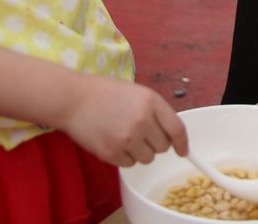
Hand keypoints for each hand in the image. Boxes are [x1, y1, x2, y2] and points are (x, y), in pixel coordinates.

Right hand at [62, 75, 188, 166]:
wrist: (73, 99)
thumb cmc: (105, 93)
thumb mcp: (138, 93)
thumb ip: (156, 112)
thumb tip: (172, 136)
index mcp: (151, 102)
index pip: (177, 129)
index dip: (183, 143)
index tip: (183, 151)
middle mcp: (142, 121)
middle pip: (163, 147)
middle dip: (155, 143)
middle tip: (139, 132)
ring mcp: (127, 139)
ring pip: (147, 158)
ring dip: (139, 152)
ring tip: (123, 135)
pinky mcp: (111, 153)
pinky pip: (129, 164)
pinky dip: (123, 157)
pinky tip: (112, 141)